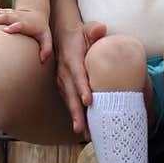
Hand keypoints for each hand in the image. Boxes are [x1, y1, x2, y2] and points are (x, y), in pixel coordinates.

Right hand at [0, 6, 52, 61]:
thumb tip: (42, 60)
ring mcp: (9, 13)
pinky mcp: (4, 12)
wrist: (36, 13)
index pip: (20, 24)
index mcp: (27, 23)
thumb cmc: (40, 29)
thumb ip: (46, 49)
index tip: (7, 30)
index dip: (14, 26)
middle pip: (5, 17)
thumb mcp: (46, 38)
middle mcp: (17, 16)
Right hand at [54, 19, 106, 135]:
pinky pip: (69, 102)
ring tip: (85, 134)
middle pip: (71, 95)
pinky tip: (83, 128)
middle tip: (83, 129)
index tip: (89, 101)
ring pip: (69, 102)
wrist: (63, 35)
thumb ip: (94, 29)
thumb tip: (101, 29)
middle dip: (77, 113)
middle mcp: (64, 73)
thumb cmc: (80, 34)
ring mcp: (62, 81)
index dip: (83, 88)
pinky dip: (75, 115)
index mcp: (72, 59)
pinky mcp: (63, 86)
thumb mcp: (86, 28)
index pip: (78, 75)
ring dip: (76, 118)